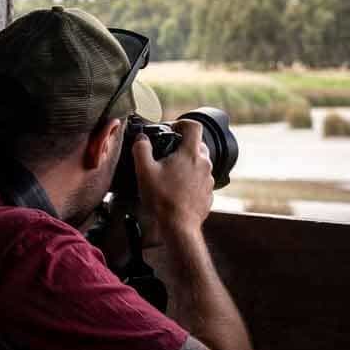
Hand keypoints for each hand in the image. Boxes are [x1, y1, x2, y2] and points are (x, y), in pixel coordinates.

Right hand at [132, 119, 213, 241]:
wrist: (179, 226)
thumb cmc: (163, 199)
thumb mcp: (144, 171)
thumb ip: (141, 149)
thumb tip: (141, 139)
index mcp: (190, 154)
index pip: (194, 126)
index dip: (183, 123)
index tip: (173, 129)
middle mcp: (204, 163)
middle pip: (198, 144)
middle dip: (184, 145)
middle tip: (168, 153)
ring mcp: (208, 179)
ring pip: (200, 162)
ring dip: (187, 163)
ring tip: (171, 173)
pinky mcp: (209, 192)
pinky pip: (201, 179)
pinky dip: (191, 179)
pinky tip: (178, 188)